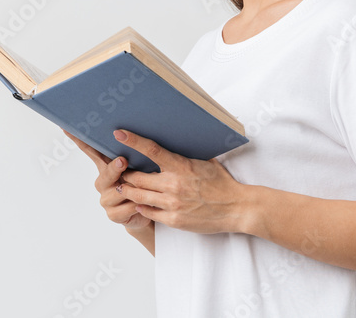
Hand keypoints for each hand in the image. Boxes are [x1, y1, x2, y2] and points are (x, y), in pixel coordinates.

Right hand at [62, 130, 152, 230]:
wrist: (148, 210)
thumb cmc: (143, 184)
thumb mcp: (140, 167)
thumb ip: (133, 154)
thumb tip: (131, 135)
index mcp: (106, 167)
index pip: (91, 151)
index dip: (78, 140)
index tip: (65, 127)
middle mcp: (103, 182)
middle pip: (105, 173)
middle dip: (114, 168)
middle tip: (122, 161)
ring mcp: (106, 199)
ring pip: (118, 193)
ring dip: (133, 190)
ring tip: (146, 188)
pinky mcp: (113, 215)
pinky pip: (125, 209)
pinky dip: (134, 206)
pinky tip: (141, 205)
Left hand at [110, 128, 249, 233]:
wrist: (237, 208)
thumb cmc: (222, 183)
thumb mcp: (205, 162)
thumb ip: (186, 155)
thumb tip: (176, 140)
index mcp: (181, 166)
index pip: (152, 150)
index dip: (133, 141)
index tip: (119, 134)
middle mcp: (173, 185)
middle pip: (136, 177)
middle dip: (125, 174)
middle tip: (120, 170)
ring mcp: (172, 204)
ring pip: (138, 196)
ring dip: (127, 191)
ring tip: (122, 187)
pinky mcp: (174, 220)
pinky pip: (148, 212)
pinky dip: (140, 206)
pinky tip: (138, 203)